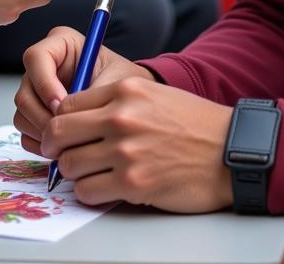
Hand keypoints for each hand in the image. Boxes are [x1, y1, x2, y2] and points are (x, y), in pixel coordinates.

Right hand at [13, 26, 150, 152]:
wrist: (128, 102)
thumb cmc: (123, 82)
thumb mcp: (114, 81)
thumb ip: (94, 93)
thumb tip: (72, 117)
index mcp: (60, 44)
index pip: (36, 58)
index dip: (45, 83)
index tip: (62, 104)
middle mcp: (43, 66)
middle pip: (25, 92)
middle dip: (44, 116)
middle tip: (67, 132)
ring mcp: (36, 91)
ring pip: (23, 115)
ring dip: (44, 133)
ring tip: (71, 142)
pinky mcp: (35, 114)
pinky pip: (27, 133)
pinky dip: (42, 144)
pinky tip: (66, 147)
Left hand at [42, 78, 233, 212]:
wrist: (229, 151)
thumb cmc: (192, 123)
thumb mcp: (153, 94)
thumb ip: (114, 102)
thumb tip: (75, 118)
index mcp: (125, 90)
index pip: (67, 105)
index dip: (59, 122)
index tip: (61, 134)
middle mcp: (121, 117)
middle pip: (59, 133)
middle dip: (54, 147)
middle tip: (60, 155)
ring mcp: (125, 151)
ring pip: (70, 165)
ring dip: (75, 172)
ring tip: (91, 172)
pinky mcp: (133, 184)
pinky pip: (87, 191)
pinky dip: (90, 192)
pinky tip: (105, 187)